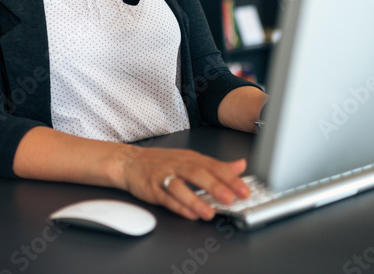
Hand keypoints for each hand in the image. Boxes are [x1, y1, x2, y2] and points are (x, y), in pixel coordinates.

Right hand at [112, 146, 251, 219]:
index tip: (244, 190)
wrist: (129, 161)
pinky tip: (189, 214)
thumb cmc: (161, 162)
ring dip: (195, 200)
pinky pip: (165, 198)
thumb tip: (240, 165)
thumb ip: (216, 165)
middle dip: (215, 187)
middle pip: (198, 174)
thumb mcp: (190, 159)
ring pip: (180, 187)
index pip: (214, 166)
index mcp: (190, 158)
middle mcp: (178, 165)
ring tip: (209, 213)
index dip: (230, 178)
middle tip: (230, 198)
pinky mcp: (151, 189)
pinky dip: (178, 206)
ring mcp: (163, 176)